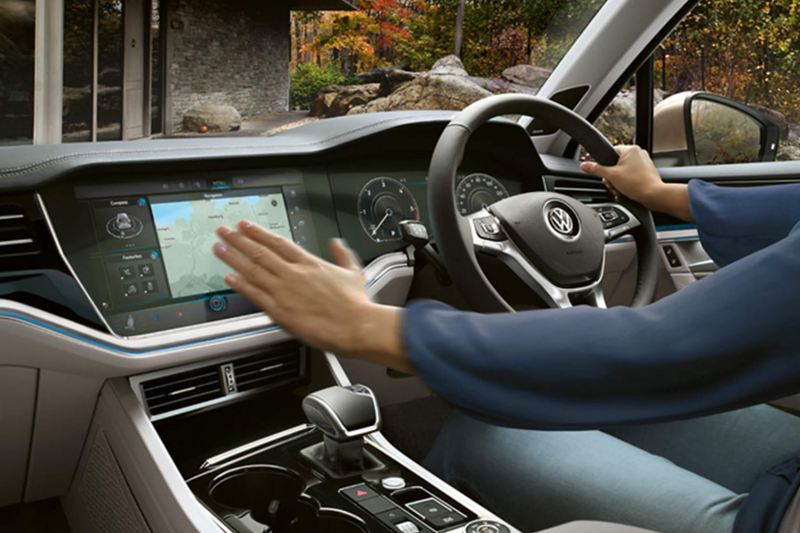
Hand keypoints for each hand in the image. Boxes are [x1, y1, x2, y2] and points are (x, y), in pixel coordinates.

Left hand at [212, 222, 410, 371]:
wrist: (355, 325)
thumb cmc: (356, 303)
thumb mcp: (353, 271)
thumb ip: (342, 255)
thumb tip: (337, 244)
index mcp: (310, 263)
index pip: (278, 243)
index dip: (258, 233)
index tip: (245, 225)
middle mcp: (293, 274)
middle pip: (260, 252)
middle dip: (239, 240)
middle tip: (224, 231)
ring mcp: (284, 291)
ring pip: (253, 270)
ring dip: (233, 258)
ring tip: (219, 248)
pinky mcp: (280, 311)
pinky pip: (255, 295)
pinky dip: (240, 285)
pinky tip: (229, 278)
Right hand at [580, 145, 661, 202]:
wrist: (654, 195)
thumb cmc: (637, 184)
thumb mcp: (611, 176)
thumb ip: (596, 169)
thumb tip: (584, 165)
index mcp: (630, 149)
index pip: (610, 152)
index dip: (605, 165)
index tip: (605, 174)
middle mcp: (638, 153)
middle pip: (616, 163)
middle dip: (612, 176)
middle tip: (614, 183)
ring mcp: (644, 162)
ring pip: (623, 171)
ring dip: (618, 181)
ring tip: (621, 189)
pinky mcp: (646, 172)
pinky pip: (631, 175)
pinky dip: (626, 183)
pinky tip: (626, 191)